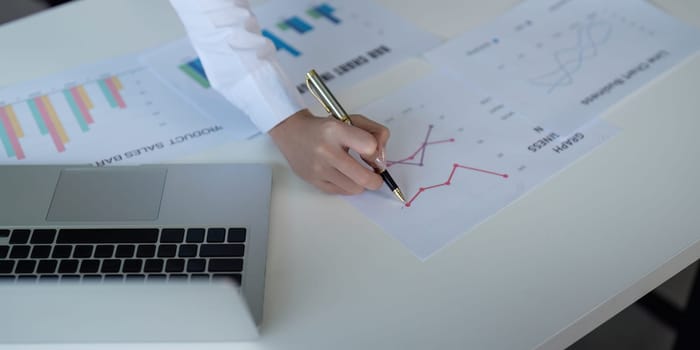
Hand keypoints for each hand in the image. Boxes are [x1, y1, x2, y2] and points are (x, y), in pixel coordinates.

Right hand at [268, 109, 389, 194]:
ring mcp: (319, 169)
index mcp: (336, 130)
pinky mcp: (313, 181)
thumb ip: (375, 133)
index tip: (371, 152)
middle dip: (376, 179)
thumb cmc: (325, 127)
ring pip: (354, 189)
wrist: (292, 132)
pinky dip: (348, 187)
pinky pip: (341, 192)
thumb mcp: (352, 120)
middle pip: (364, 177)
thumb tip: (381, 158)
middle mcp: (326, 151)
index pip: (370, 146)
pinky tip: (344, 176)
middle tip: (375, 175)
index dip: (375, 152)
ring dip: (361, 184)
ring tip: (357, 174)